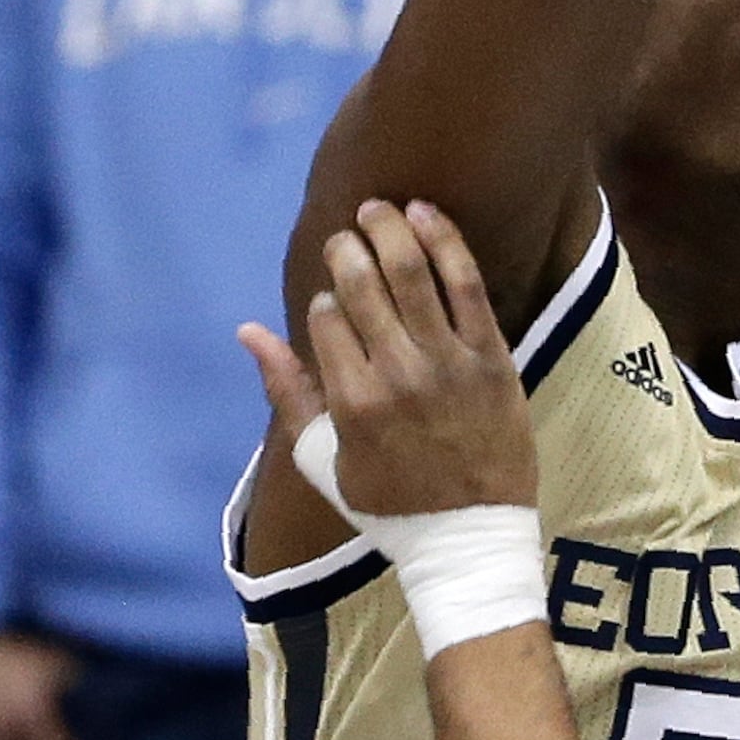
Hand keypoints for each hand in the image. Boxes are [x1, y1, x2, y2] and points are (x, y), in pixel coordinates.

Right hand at [238, 200, 536, 519]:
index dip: (323, 297)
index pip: (325, 319)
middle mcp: (396, 375)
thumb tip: (247, 331)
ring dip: (390, 229)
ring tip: (378, 207)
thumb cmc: (388, 501)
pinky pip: (468, 284)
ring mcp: (448, 363)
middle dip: (346, 249)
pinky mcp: (493, 355)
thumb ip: (285, 391)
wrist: (471, 532)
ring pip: (413, 274)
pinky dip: (446, 241)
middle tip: (345, 233)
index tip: (329, 297)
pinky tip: (427, 214)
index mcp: (351, 403)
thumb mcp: (321, 458)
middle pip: (362, 287)